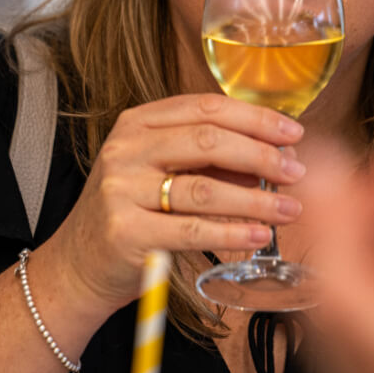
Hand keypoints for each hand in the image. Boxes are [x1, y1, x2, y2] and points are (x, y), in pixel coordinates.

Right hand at [43, 93, 305, 311]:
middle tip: (295, 171)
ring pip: (205, 188)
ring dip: (256, 199)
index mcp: (136, 123)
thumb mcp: (163, 173)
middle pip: (207, 141)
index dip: (254, 118)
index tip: (291, 133)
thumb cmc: (131, 214)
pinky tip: (259, 234)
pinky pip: (193, 230)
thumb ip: (211, 160)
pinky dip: (233, 232)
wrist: (78, 265)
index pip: (204, 108)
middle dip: (260, 154)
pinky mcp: (126, 232)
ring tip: (289, 209)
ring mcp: (122, 190)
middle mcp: (126, 150)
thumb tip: (274, 155)